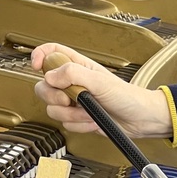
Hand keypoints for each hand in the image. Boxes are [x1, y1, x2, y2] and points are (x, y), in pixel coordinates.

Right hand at [31, 42, 172, 136]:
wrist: (140, 121)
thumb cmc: (128, 97)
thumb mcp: (100, 81)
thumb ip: (73, 74)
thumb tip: (51, 76)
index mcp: (78, 67)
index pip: (51, 53)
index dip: (40, 56)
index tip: (36, 66)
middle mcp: (73, 83)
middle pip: (44, 85)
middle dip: (53, 95)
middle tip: (68, 100)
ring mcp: (75, 102)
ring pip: (53, 108)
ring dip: (70, 114)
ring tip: (88, 112)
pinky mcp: (78, 119)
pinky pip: (65, 124)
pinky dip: (78, 125)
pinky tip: (92, 121)